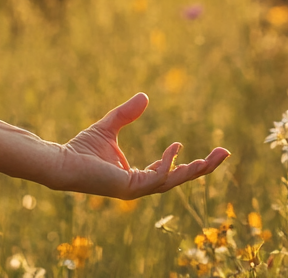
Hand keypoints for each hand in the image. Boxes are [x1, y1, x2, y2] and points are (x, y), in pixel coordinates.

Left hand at [54, 93, 228, 198]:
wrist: (62, 161)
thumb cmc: (81, 149)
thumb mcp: (110, 126)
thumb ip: (127, 114)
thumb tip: (145, 96)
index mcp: (137, 178)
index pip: (169, 173)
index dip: (186, 162)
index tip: (191, 145)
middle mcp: (140, 186)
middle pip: (180, 180)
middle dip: (203, 168)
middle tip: (225, 153)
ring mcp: (136, 190)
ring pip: (174, 182)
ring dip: (196, 170)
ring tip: (214, 157)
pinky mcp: (129, 187)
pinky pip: (157, 177)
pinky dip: (169, 164)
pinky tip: (175, 148)